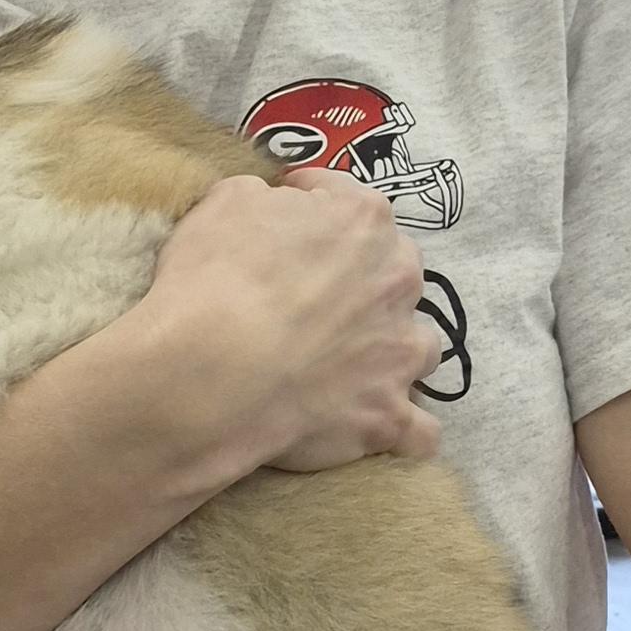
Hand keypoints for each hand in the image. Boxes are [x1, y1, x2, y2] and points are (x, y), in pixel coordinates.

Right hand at [133, 170, 442, 478]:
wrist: (211, 371)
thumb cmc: (214, 280)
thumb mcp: (224, 204)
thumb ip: (261, 199)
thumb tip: (270, 208)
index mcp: (363, 221)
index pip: (346, 201)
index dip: (312, 207)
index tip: (287, 220)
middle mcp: (397, 282)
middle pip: (394, 274)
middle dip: (363, 282)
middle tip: (315, 300)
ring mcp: (400, 353)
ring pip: (419, 347)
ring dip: (393, 352)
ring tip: (353, 365)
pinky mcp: (388, 416)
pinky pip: (419, 432)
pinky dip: (403, 429)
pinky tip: (382, 427)